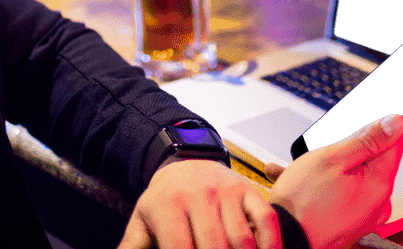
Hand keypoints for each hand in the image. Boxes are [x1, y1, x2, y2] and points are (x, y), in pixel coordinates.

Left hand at [118, 158, 280, 248]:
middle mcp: (199, 195)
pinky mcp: (248, 189)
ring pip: (240, 240)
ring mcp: (226, 191)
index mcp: (168, 205)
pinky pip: (265, 220)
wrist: (184, 161)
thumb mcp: (142, 221)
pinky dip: (270, 244)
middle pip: (214, 247)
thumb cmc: (163, 201)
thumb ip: (132, 247)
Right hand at [265, 114, 402, 248]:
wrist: (285, 241)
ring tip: (300, 169)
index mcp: (379, 184)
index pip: (394, 143)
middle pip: (371, 161)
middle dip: (344, 151)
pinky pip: (342, 195)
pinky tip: (300, 182)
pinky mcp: (350, 223)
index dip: (377, 127)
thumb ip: (367, 139)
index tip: (357, 126)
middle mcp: (378, 202)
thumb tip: (396, 122)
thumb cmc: (303, 203)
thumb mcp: (332, 159)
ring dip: (328, 168)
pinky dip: (324, 186)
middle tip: (320, 152)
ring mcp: (364, 215)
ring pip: (351, 177)